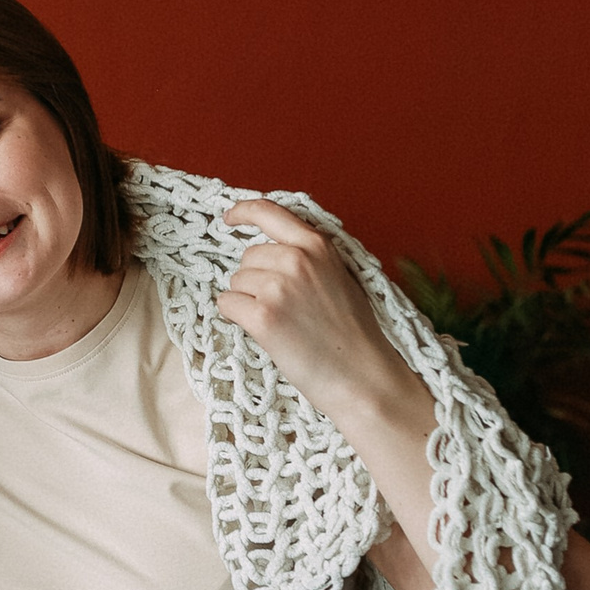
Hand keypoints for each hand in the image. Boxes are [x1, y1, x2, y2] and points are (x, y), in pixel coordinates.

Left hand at [218, 197, 407, 426]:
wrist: (363, 377)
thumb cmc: (354, 334)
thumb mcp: (339, 277)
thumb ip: (308, 257)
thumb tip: (271, 250)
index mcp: (318, 246)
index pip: (269, 212)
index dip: (243, 211)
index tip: (229, 218)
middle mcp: (296, 260)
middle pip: (247, 257)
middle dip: (255, 280)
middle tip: (286, 309)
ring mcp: (277, 287)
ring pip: (235, 282)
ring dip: (248, 301)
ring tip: (283, 323)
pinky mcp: (262, 316)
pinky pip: (227, 304)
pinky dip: (237, 318)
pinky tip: (265, 332)